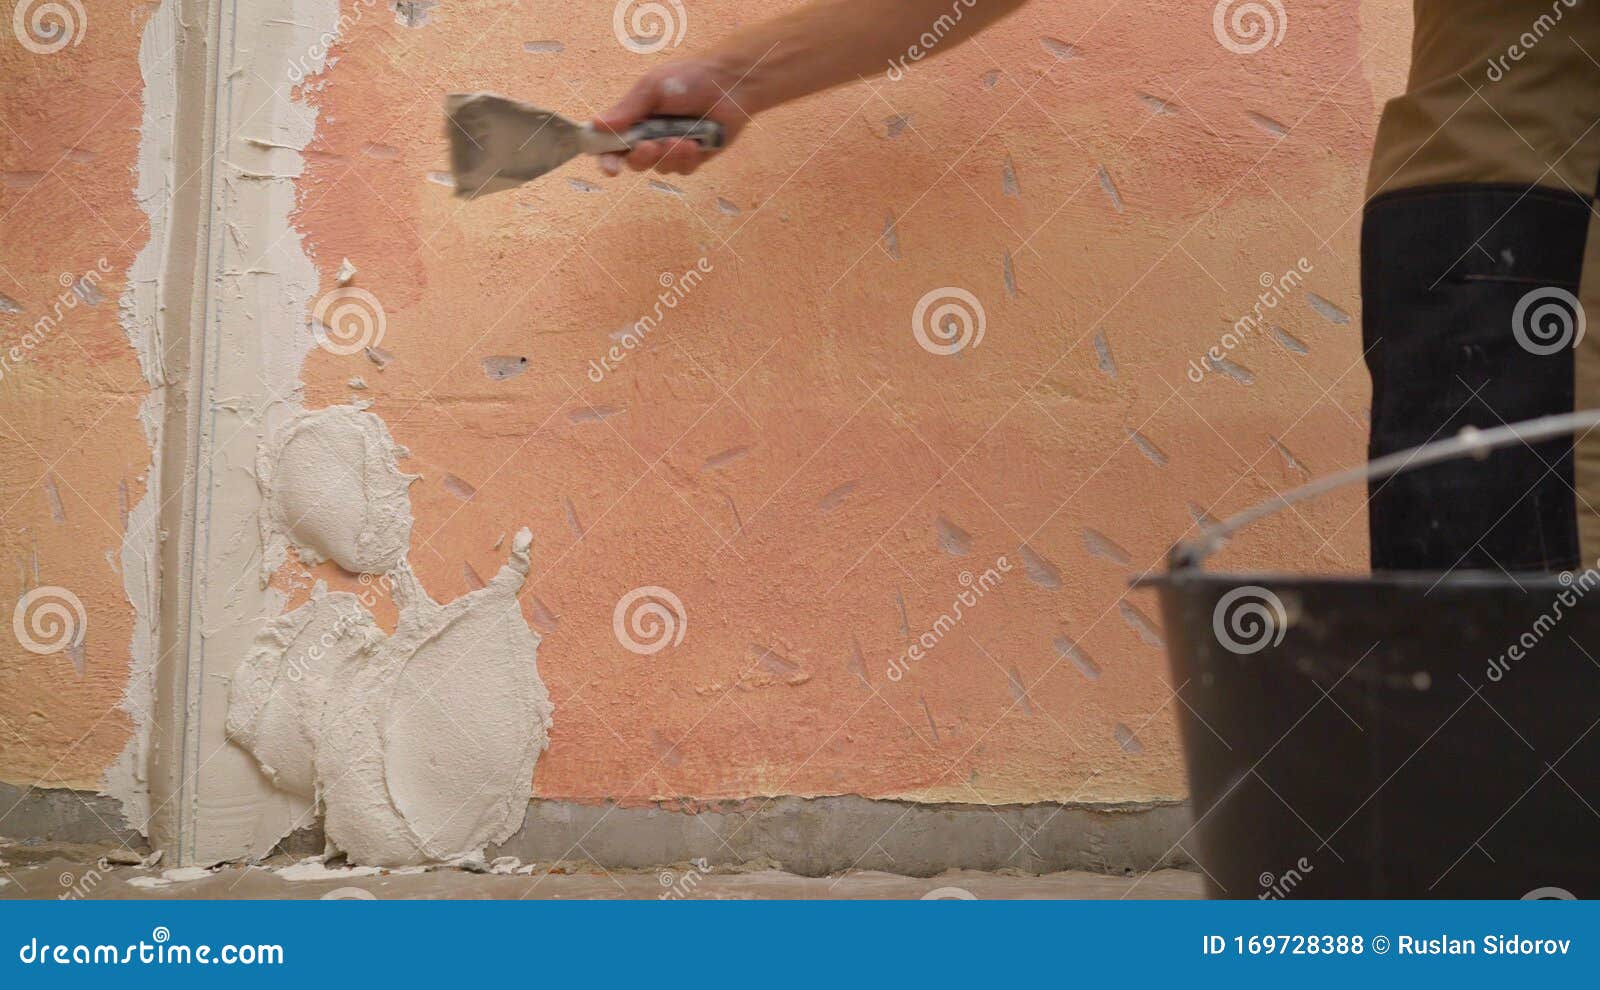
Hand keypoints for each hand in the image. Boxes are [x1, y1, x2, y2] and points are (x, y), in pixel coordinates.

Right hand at [593, 60, 750, 176]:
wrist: (730, 84)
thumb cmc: (689, 79)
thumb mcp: (652, 88)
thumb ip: (627, 110)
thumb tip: (594, 124)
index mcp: (635, 119)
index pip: (612, 145)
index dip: (607, 159)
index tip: (611, 168)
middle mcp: (650, 136)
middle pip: (634, 162)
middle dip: (641, 157)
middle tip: (651, 146)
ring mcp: (672, 149)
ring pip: (660, 167)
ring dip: (669, 155)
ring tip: (684, 139)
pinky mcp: (693, 157)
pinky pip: (682, 169)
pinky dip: (687, 158)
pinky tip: (696, 144)